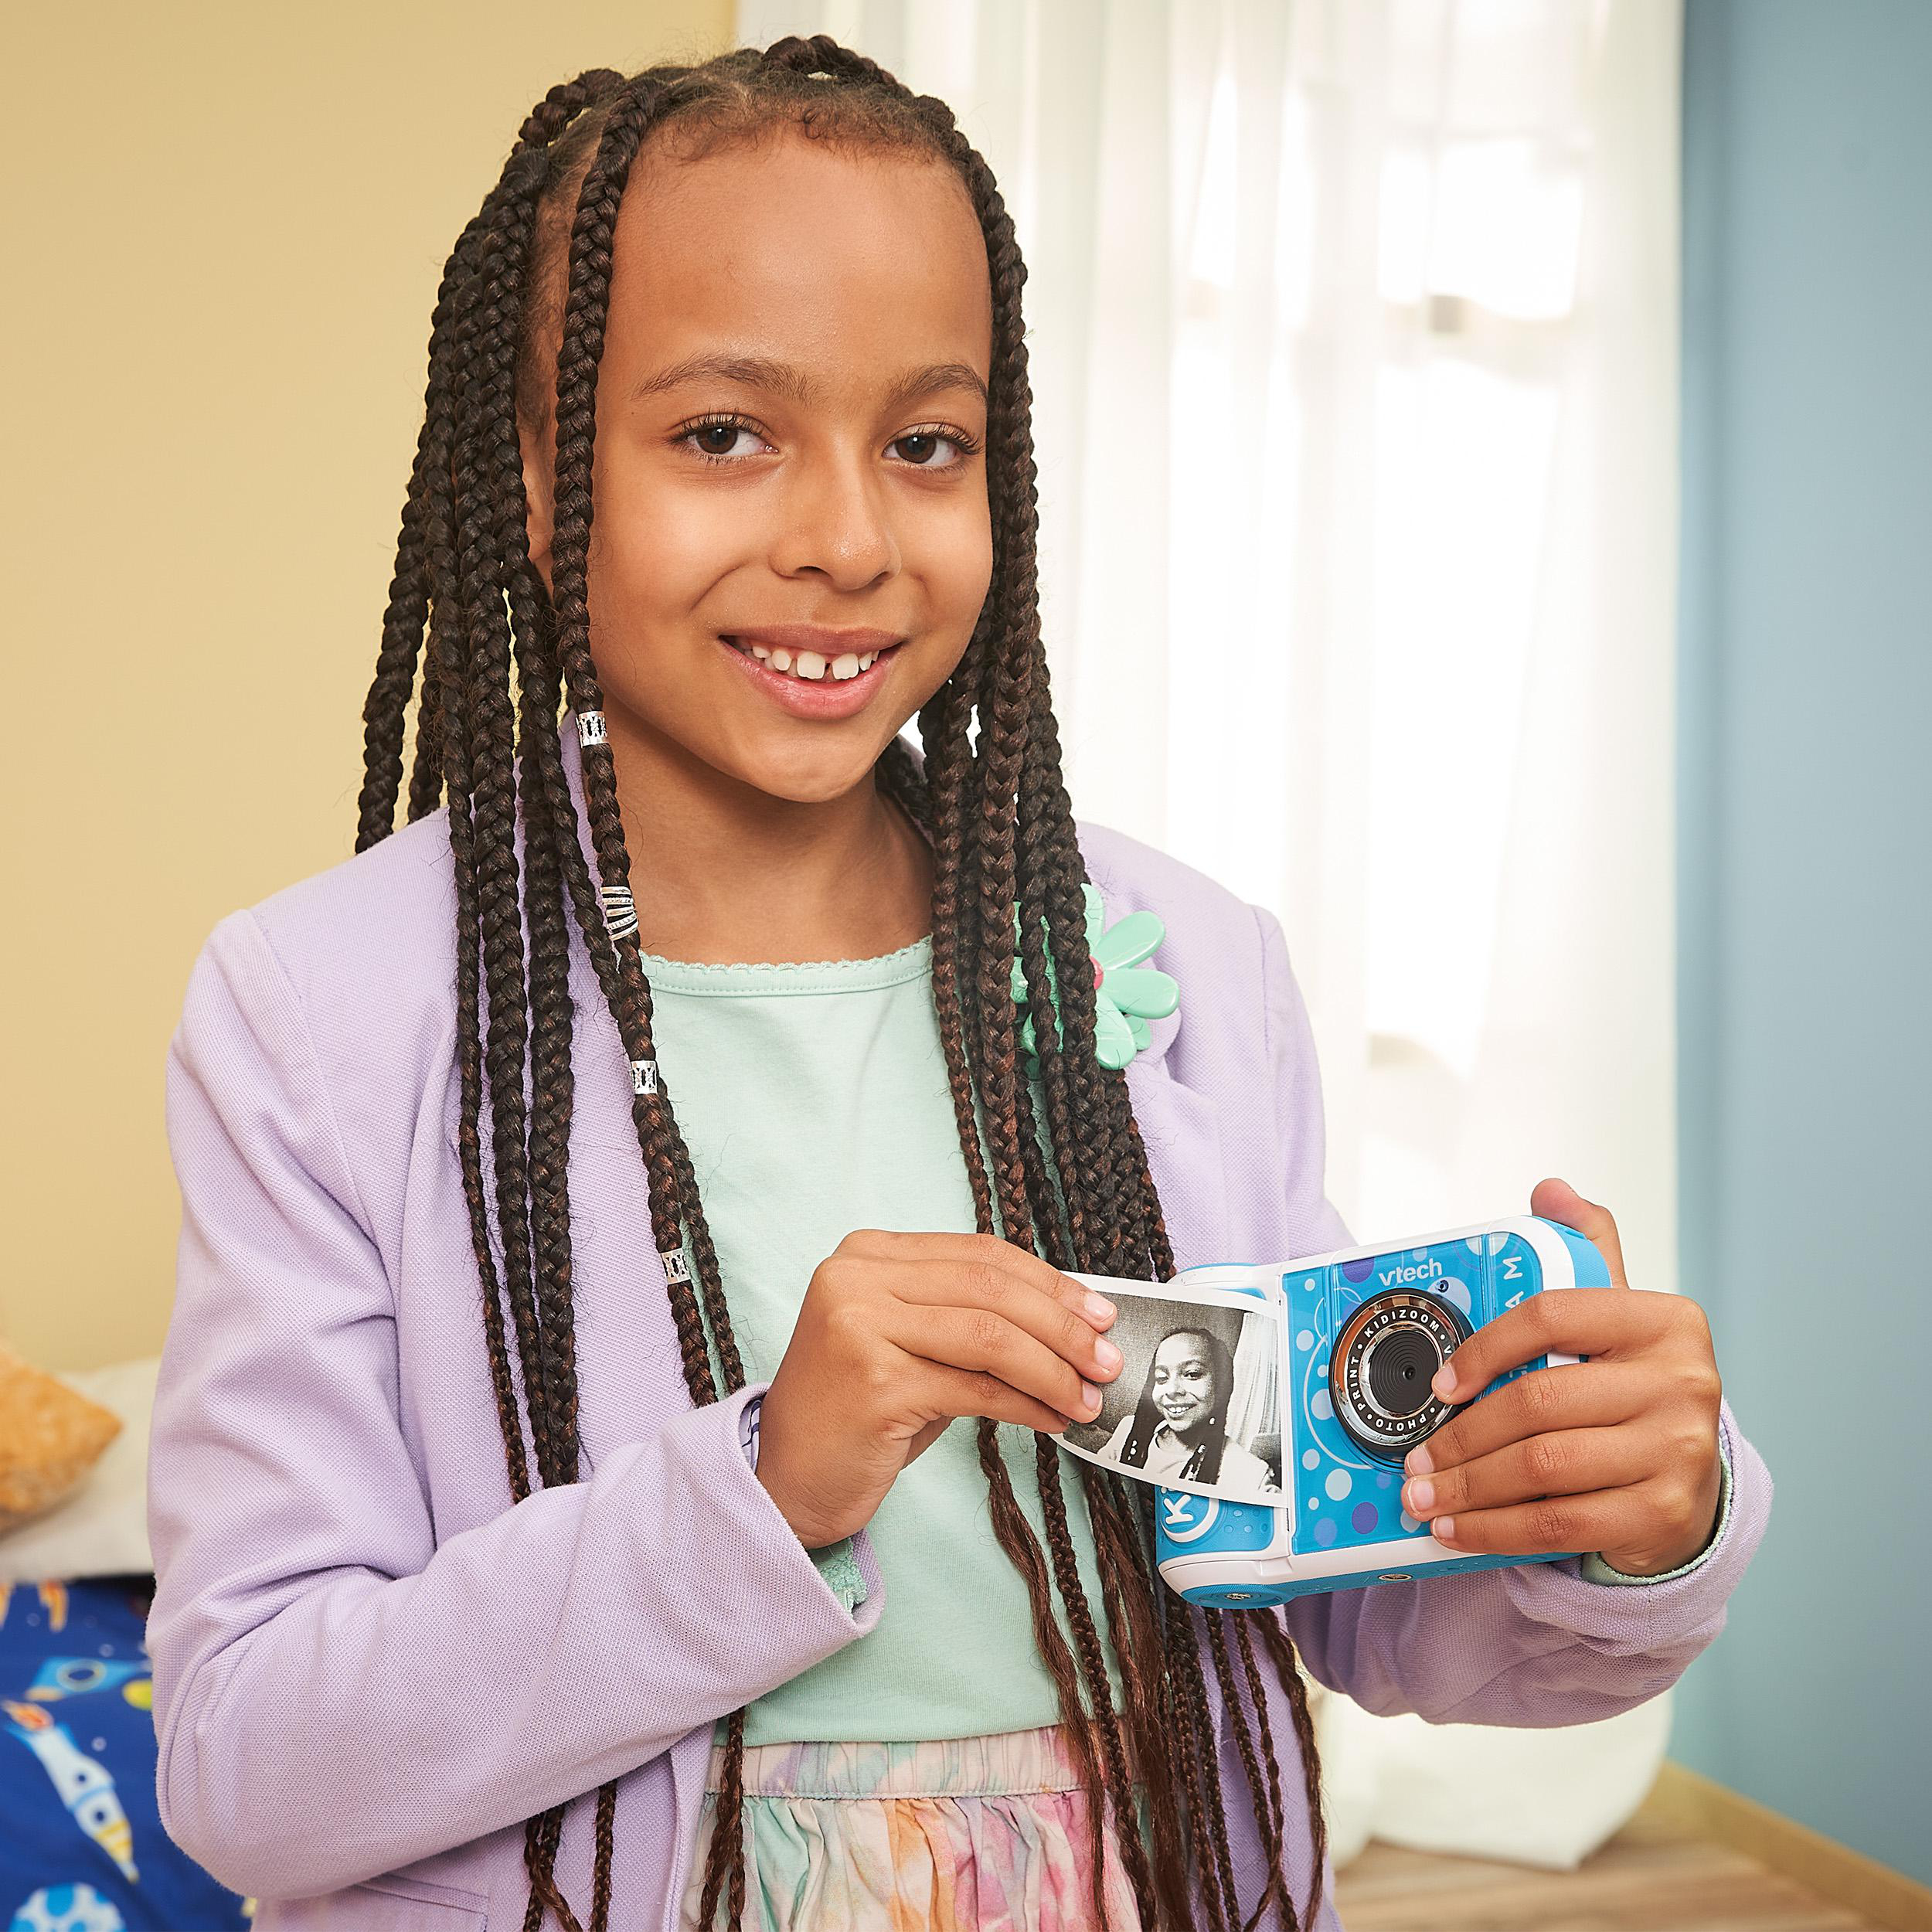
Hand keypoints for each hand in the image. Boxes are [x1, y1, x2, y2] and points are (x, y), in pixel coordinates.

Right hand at [754, 1229, 1124, 1548]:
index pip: (979, 1253)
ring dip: (1054, 1370)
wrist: (786, 1479)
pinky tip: (1053, 1420)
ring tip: (1089, 1397)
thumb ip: (969, 1315)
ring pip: (990, 1336)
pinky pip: (976, 1388)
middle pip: (990, 1288)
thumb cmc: (860, 1411)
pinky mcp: (874, 1381)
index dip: (1048, 1282)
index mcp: (868, 1252)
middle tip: (1109, 1358)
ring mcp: (860, 1325)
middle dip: (1063, 1325)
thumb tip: (1070, 1320)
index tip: (1098, 1312)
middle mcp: (856, 1277)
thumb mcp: (912, 1343)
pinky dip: (1027, 1405)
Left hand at [1397, 1179, 1724, 1576]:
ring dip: (1466, 1488)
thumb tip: (1550, 1189)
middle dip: (1459, 1435)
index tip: (1439, 1382)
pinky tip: (1456, 1530)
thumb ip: (1586, 1250)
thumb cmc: (1633, 1391)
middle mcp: (1683, 1383)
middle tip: (1413, 1456)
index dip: (1484, 1347)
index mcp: (1664, 1320)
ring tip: (1421, 1495)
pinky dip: (1494, 1531)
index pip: (1553, 1317)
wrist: (1691, 1481)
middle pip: (1539, 1403)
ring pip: (1541, 1468)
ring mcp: (1678, 1452)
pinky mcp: (1663, 1513)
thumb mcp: (1617, 1319)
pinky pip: (1558, 1524)